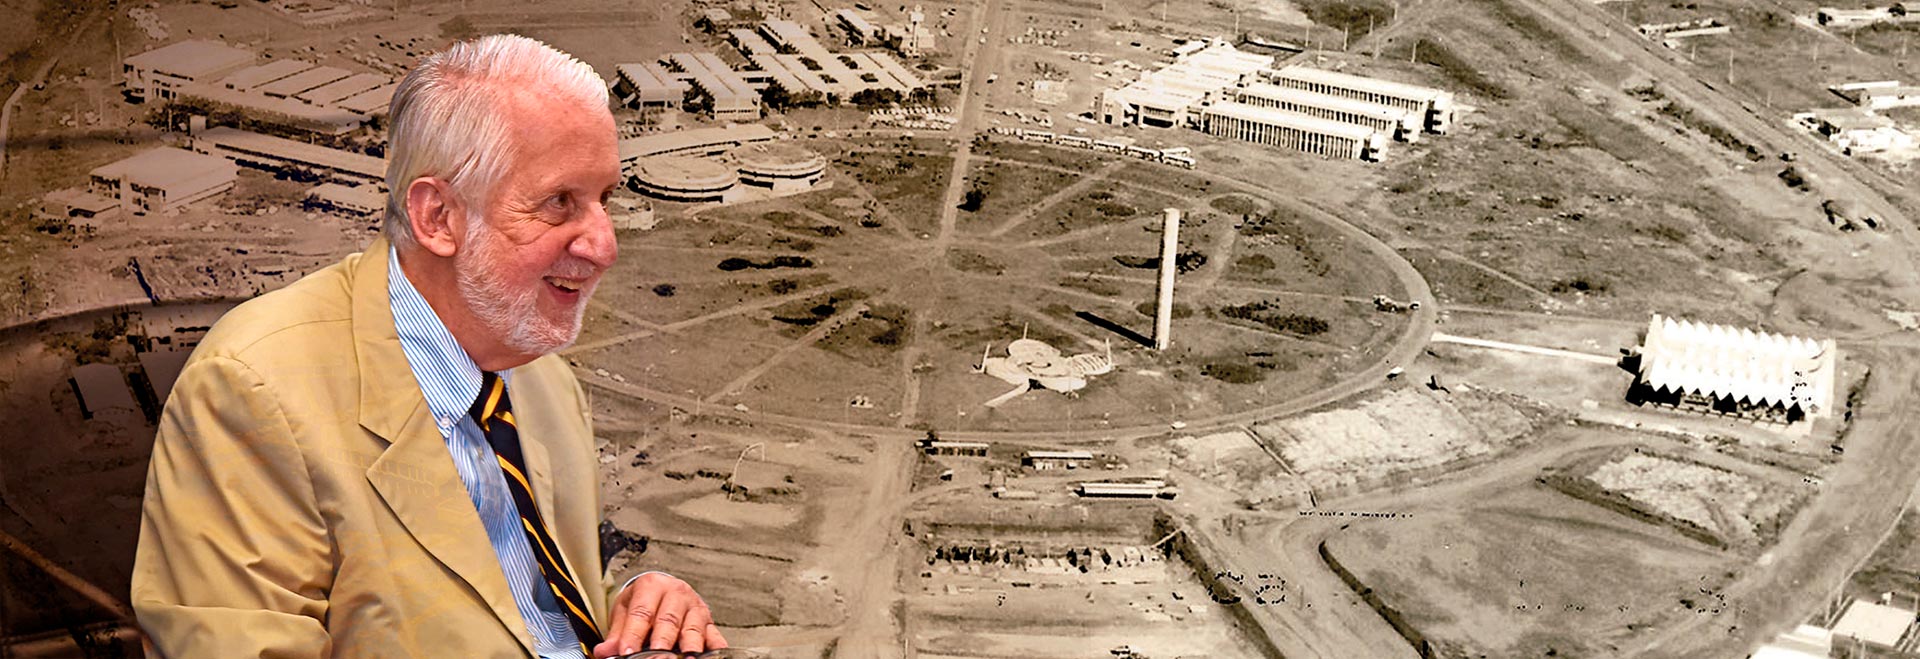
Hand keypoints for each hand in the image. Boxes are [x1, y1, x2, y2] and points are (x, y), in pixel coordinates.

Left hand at [592, 572, 725, 657]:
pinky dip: (714, 647)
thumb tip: (604, 652)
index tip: (627, 652)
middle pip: (669, 620)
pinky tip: (709, 655)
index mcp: (652, 586)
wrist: (663, 589)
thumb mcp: (625, 610)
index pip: (642, 612)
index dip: (634, 634)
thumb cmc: (644, 600)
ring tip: (685, 658)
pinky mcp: (709, 621)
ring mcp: (695, 607)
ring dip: (689, 646)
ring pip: (693, 628)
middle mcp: (676, 593)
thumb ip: (617, 633)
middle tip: (655, 658)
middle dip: (661, 643)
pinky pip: (714, 635)